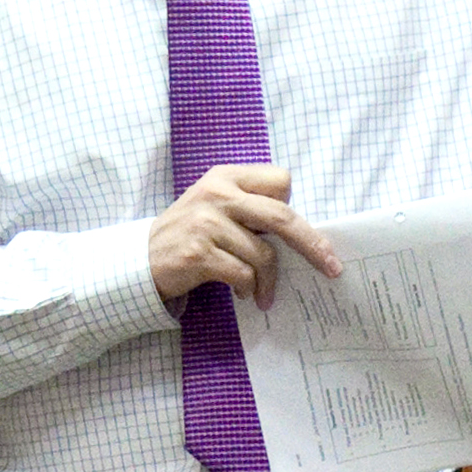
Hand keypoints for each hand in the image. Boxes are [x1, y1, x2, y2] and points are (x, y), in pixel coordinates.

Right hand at [150, 163, 339, 308]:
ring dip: (269, 281)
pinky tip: (243, 294)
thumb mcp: (215, 206)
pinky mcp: (199, 253)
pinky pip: (243, 275)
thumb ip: (251, 208)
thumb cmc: (188, 234)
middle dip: (312, 245)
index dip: (291, 206)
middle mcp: (217, 194)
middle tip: (330, 267)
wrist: (140, 260)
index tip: (299, 232)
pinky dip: (249, 289)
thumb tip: (301, 235)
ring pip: (263, 254)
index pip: (281, 180)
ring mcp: (206, 223)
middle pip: (282, 217)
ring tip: (262, 293)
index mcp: (226, 177)